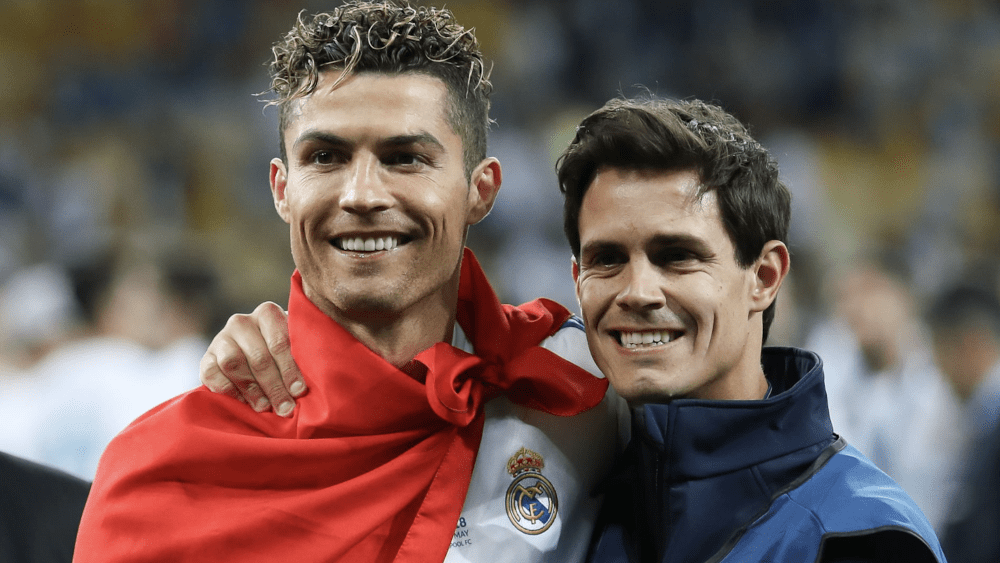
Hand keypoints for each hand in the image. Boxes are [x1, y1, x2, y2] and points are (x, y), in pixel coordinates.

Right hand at [199, 302, 305, 416]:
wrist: (249, 357)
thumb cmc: (284, 355)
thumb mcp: (295, 349)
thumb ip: (302, 358)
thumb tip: (309, 387)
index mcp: (268, 313)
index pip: (280, 341)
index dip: (290, 369)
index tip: (300, 391)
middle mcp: (242, 321)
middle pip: (259, 356)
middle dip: (274, 386)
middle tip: (285, 408)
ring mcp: (221, 338)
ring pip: (234, 363)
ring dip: (252, 390)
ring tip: (265, 407)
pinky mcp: (206, 357)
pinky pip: (212, 374)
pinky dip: (228, 391)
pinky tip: (243, 404)